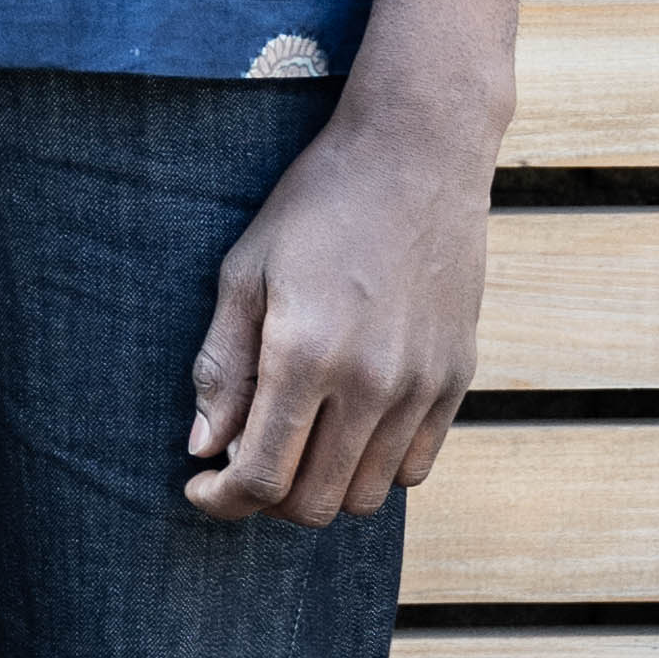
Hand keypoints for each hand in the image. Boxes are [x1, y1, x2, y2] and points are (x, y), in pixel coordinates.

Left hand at [183, 94, 492, 528]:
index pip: (261, 476)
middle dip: (265, 500)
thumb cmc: (317, 204)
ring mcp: (421, 385)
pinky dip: (373, 468)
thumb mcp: (245, 273)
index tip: (201, 487)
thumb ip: (221, 366)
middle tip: (243, 464)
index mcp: (304, 354)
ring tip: (296, 445)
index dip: (222, 500)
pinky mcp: (457, 377)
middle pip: (314, 503)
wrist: (417, 154)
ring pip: (367, 497)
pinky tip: (346, 429)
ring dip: (321, 489)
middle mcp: (370, 382)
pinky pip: (414, 467)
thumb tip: (204, 448)